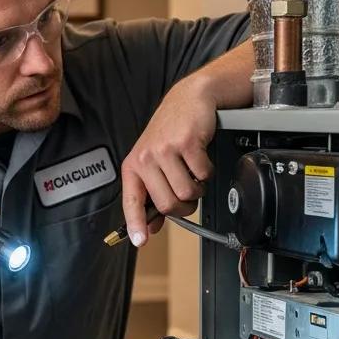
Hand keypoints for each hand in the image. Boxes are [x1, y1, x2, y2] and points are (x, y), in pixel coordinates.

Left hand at [121, 76, 216, 246]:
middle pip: (167, 204)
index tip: (140, 240)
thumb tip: (151, 227)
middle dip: (183, 206)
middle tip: (188, 194)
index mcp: (134, 166)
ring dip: (197, 188)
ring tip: (193, 171)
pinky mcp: (186, 143)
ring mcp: (165, 150)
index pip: (132, 201)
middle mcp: (145, 158)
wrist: (190, 98)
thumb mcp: (155, 161)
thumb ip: (153, 193)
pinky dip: (207, 171)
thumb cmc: (172, 131)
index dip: (136, 224)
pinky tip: (200, 157)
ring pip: (187, 192)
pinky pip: (202, 174)